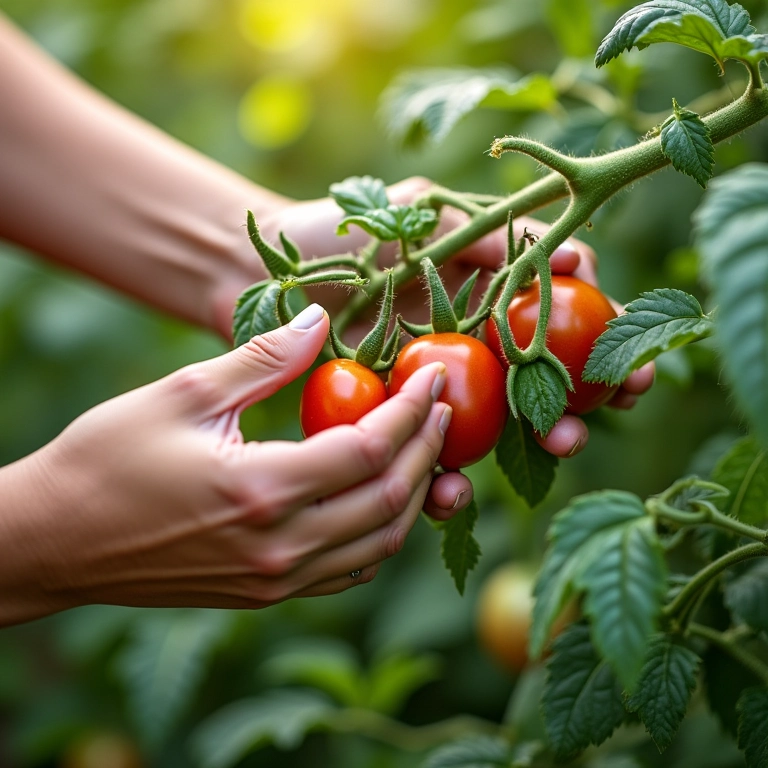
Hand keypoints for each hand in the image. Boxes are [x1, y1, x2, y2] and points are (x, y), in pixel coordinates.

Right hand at [0, 304, 451, 625]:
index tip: (432, 377)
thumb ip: (261, 359)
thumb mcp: (183, 394)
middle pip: (390, 500)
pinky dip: (380, 533)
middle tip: (443, 408)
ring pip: (379, 543)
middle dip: (428, 449)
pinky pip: (347, 570)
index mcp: (262, 491)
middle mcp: (280, 547)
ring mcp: (275, 579)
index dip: (411, 411)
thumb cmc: (108, 458)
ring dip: (414, 495)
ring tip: (427, 449)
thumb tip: (318, 320)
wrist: (57, 539)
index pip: (369, 450)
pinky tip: (382, 498)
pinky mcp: (266, 593)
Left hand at [255, 177, 652, 515]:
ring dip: (523, 449)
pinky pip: (425, 459)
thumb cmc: (344, 232)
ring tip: (547, 452)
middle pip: (536, 385)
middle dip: (574, 408)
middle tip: (591, 422)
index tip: (635, 373)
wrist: (264, 269)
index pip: (559, 327)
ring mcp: (432, 389)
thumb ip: (492, 237)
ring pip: (491, 430)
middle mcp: (468, 348)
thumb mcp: (422, 217)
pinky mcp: (392, 422)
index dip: (602, 352)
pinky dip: (444, 480)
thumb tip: (574, 261)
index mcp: (485, 298)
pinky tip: (451, 490)